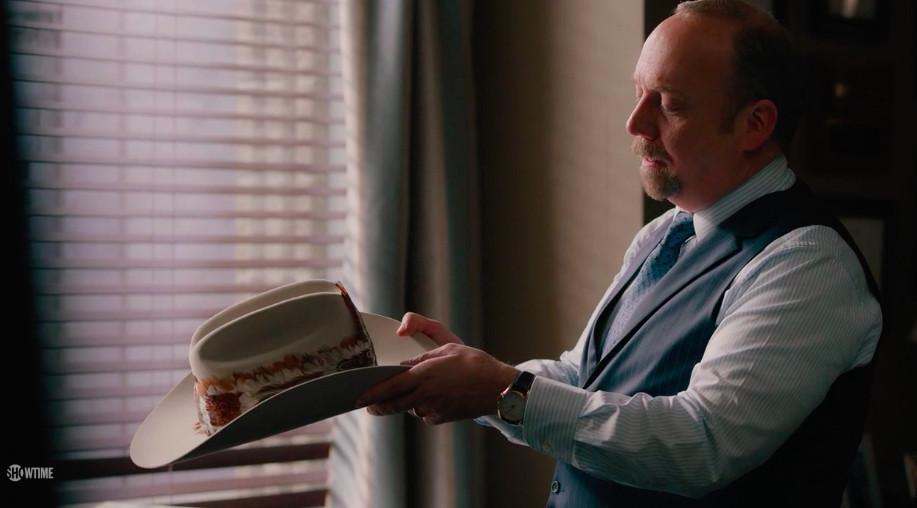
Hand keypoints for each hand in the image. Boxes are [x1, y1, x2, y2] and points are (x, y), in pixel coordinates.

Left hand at [356, 313, 517, 423]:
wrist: (498, 388)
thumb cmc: (475, 364)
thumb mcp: (448, 349)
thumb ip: (423, 357)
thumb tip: (406, 365)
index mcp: (424, 374)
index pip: (390, 386)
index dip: (372, 394)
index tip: (359, 398)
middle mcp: (426, 394)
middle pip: (394, 404)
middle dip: (378, 406)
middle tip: (369, 406)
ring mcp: (434, 408)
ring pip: (411, 408)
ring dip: (407, 403)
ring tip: (417, 393)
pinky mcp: (443, 418)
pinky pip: (426, 415)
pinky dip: (425, 408)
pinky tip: (437, 399)